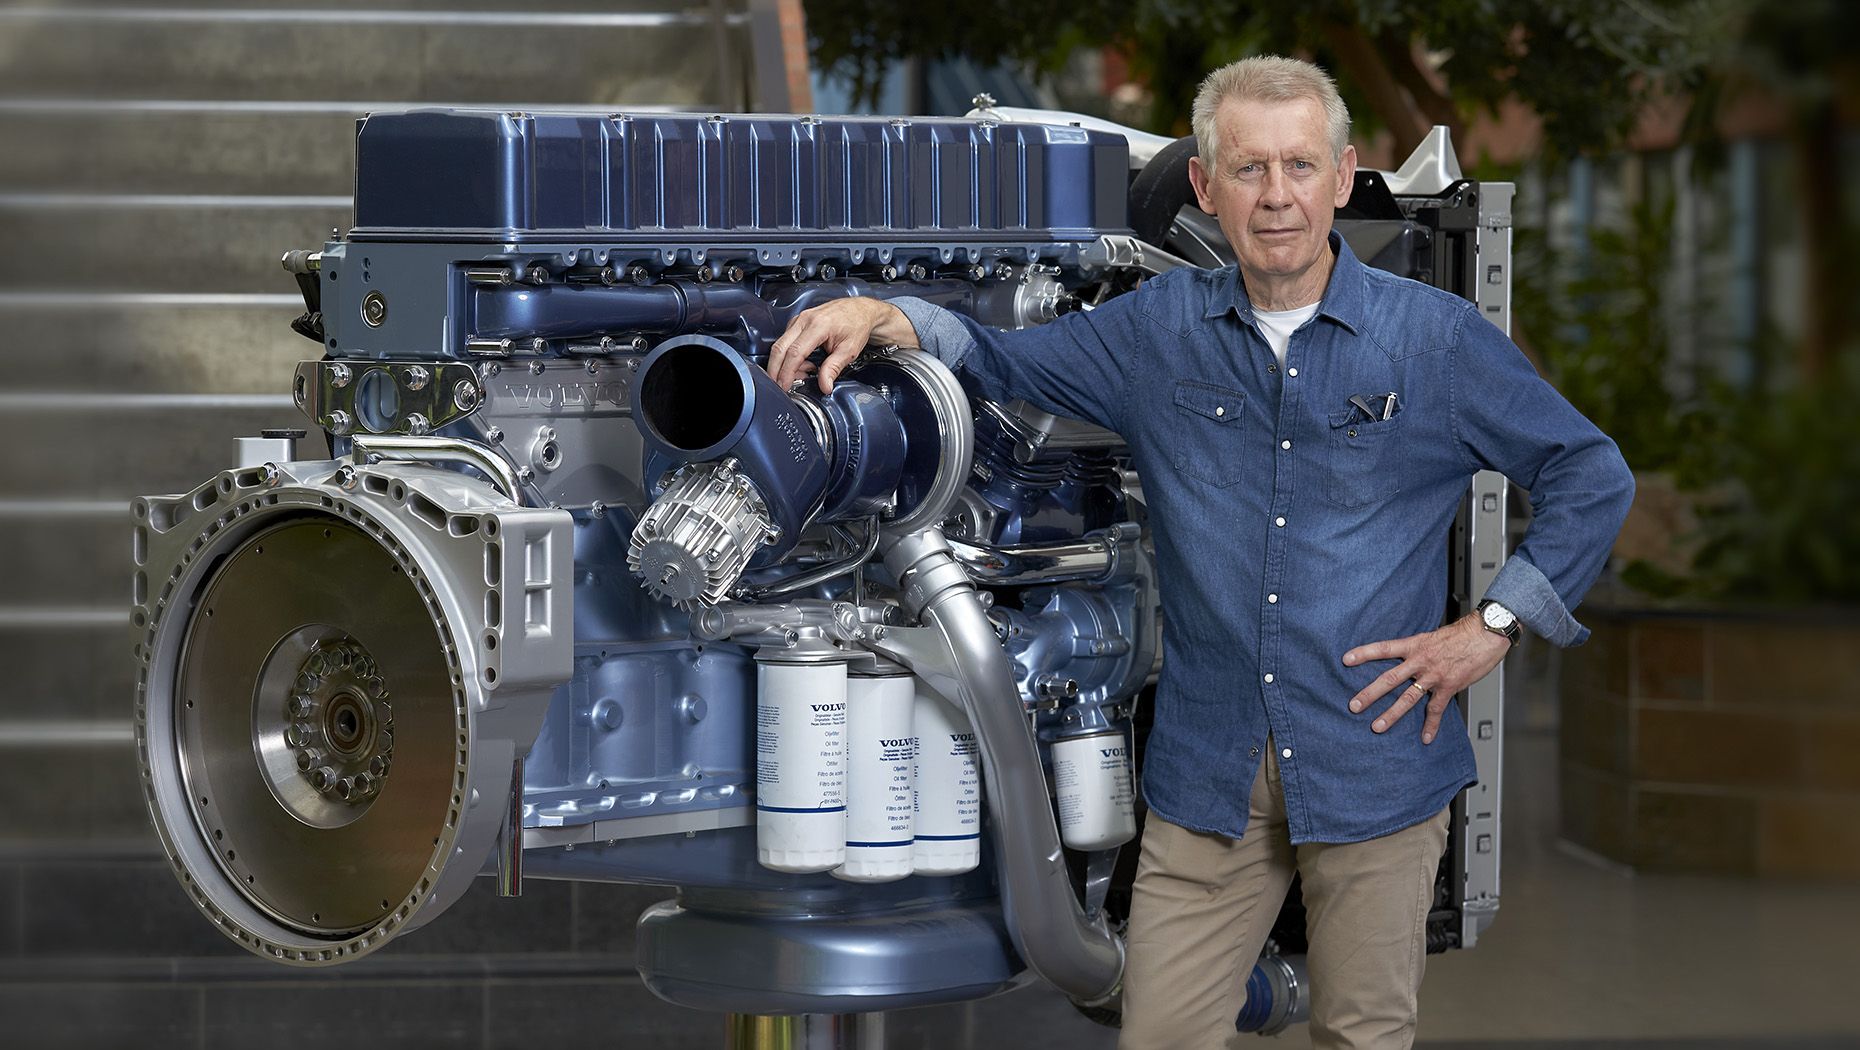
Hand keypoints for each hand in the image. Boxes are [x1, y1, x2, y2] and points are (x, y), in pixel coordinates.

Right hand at [766, 297, 916, 392]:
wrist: (860, 310)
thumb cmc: (856, 325)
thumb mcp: (850, 351)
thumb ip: (834, 368)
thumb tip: (824, 385)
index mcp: (818, 325)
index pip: (795, 352)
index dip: (787, 372)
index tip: (784, 386)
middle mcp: (804, 320)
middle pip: (779, 348)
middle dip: (775, 370)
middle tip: (780, 386)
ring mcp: (799, 319)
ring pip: (780, 345)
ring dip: (784, 364)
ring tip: (803, 374)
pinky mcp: (797, 322)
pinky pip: (785, 341)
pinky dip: (789, 357)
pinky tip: (803, 364)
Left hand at [1341, 615, 1510, 743]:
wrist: (1487, 634)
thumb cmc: (1463, 633)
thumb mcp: (1434, 635)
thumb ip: (1419, 648)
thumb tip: (1409, 657)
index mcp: (1415, 645)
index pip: (1384, 648)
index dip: (1364, 653)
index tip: (1346, 660)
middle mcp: (1421, 661)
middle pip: (1389, 679)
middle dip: (1370, 694)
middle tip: (1354, 705)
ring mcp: (1434, 676)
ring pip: (1408, 698)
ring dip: (1391, 714)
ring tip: (1377, 727)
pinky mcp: (1449, 687)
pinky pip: (1437, 709)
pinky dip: (1431, 725)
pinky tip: (1425, 738)